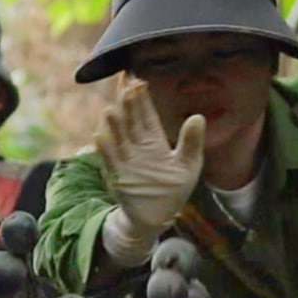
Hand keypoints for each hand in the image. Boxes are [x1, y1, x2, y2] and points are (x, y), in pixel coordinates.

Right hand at [96, 85, 206, 264]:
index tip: (138, 79)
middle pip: (130, 120)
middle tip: (125, 84)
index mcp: (154, 140)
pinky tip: (100, 137)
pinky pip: (111, 161)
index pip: (146, 114)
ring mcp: (126, 160)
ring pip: (118, 137)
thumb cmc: (174, 189)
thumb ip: (192, 142)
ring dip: (114, 124)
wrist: (158, 217)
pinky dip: (105, 150)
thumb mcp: (189, 165)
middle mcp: (137, 146)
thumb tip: (198, 116)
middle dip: (127, 103)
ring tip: (110, 109)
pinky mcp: (119, 177)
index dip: (141, 98)